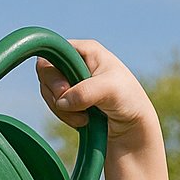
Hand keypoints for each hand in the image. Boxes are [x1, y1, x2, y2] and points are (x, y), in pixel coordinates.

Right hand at [36, 40, 157, 140]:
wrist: (133, 129)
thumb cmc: (129, 102)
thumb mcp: (110, 90)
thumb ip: (85, 91)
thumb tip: (61, 101)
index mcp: (86, 50)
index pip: (53, 51)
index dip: (53, 71)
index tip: (65, 89)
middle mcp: (77, 63)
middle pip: (46, 73)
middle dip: (56, 94)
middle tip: (73, 107)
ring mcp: (72, 82)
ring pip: (48, 92)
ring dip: (61, 109)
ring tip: (85, 118)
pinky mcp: (70, 101)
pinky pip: (55, 106)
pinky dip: (64, 117)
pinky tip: (83, 122)